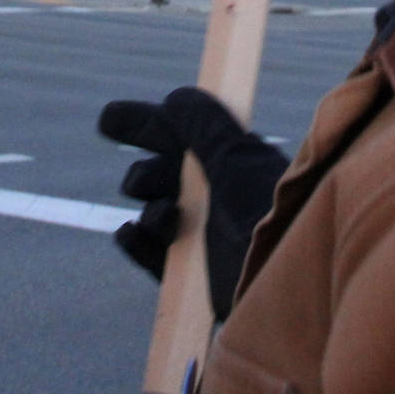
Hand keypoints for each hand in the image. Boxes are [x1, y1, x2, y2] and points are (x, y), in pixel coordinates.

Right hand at [99, 87, 288, 320]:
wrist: (287, 295)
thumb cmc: (268, 221)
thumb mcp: (238, 162)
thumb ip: (205, 127)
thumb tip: (176, 97)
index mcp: (238, 164)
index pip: (187, 134)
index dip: (147, 123)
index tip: (107, 120)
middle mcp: (222, 199)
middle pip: (167, 173)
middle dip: (146, 171)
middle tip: (142, 184)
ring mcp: (207, 239)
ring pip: (157, 211)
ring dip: (149, 206)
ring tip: (165, 216)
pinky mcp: (195, 278)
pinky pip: (153, 254)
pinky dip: (137, 241)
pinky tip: (130, 233)